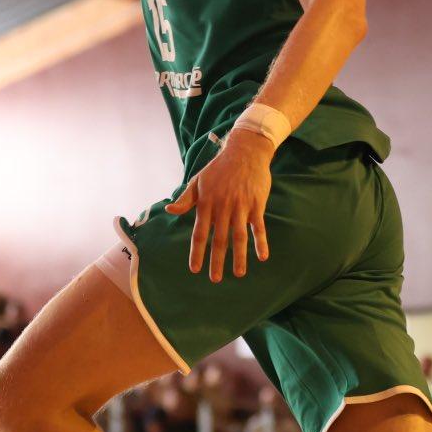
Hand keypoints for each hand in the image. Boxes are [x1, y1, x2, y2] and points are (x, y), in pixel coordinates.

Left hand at [165, 130, 274, 281]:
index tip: (195, 269)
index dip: (197, 252)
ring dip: (239, 257)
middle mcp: (223, 207)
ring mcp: (241, 206)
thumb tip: (169, 210)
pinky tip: (262, 257)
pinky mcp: (256, 204)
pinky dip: (260, 242)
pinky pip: (258, 226)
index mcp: (206, 203)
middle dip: (217, 261)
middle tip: (215, 279)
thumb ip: (185, 199)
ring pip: (239, 236)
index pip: (200, 233)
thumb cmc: (219, 168)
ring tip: (238, 274)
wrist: (245, 151)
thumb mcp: (198, 181)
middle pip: (219, 239)